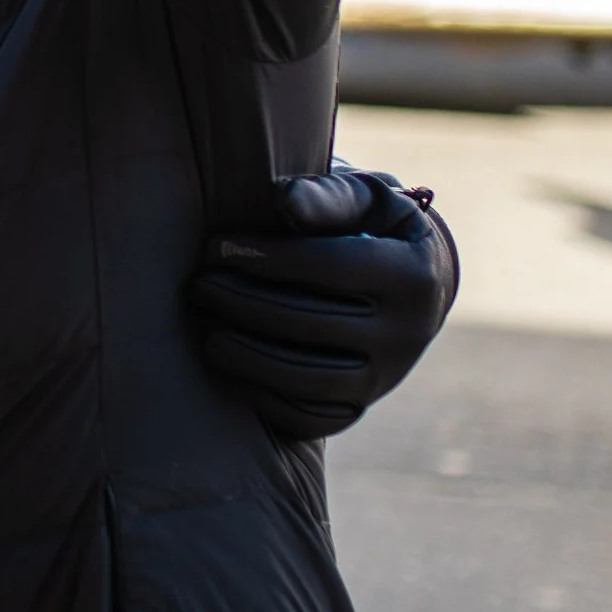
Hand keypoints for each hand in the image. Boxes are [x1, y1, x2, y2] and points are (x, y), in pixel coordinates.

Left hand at [188, 168, 459, 440]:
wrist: (403, 278)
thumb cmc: (365, 223)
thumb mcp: (360, 197)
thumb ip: (326, 195)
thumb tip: (284, 200)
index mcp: (413, 274)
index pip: (330, 268)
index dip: (266, 257)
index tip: (216, 246)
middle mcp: (409, 333)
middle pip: (314, 324)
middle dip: (245, 303)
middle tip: (198, 284)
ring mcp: (387, 377)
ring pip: (312, 379)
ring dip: (248, 356)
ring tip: (205, 327)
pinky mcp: (362, 405)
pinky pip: (312, 417)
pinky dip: (266, 398)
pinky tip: (230, 366)